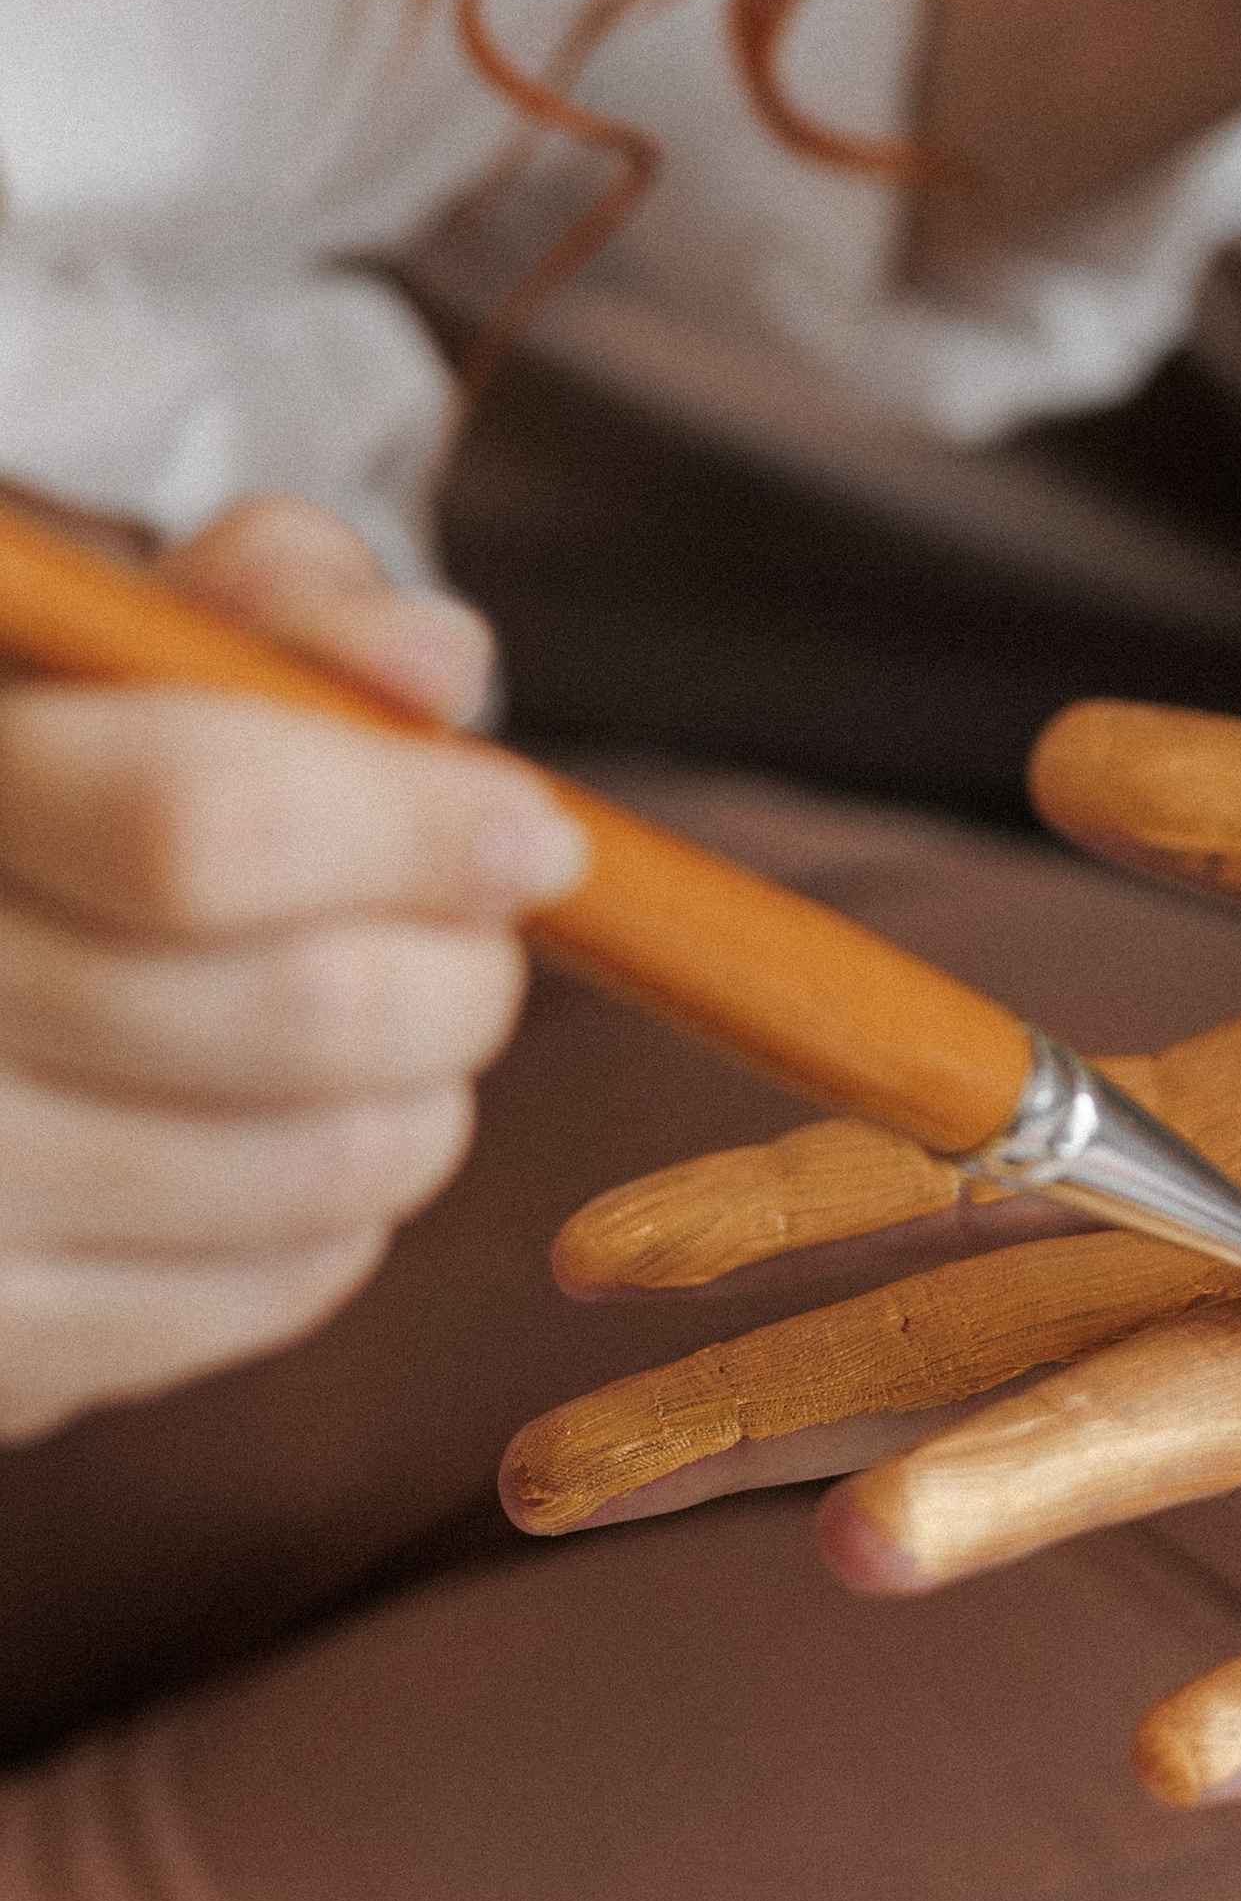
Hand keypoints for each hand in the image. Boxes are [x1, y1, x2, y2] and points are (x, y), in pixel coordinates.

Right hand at [0, 494, 588, 1440]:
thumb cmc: (34, 786)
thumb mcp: (98, 647)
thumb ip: (261, 611)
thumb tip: (430, 662)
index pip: (208, 822)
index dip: (415, 828)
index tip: (531, 835)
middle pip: (307, 1012)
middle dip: (459, 969)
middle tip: (473, 939)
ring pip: (322, 1168)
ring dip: (427, 1090)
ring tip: (399, 1026)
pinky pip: (278, 1289)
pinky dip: (345, 1207)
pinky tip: (287, 1127)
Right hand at [504, 706, 1240, 1803]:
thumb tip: (1057, 745)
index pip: (979, 1174)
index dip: (788, 1206)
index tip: (587, 1258)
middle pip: (1013, 1335)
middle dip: (786, 1399)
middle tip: (551, 1473)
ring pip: (1196, 1433)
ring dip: (1026, 1494)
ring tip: (842, 1550)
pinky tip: (1194, 1757)